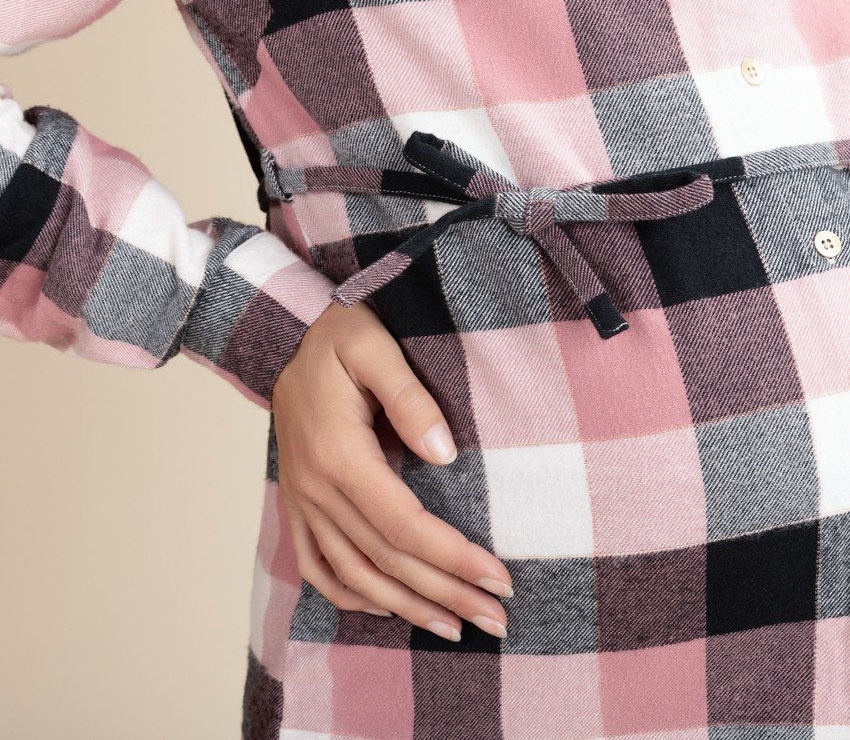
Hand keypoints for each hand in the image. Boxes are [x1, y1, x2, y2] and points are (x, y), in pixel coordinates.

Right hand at [272, 300, 512, 641]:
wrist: (285, 338)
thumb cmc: (336, 337)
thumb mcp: (374, 348)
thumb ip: (410, 398)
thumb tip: (444, 454)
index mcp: (339, 454)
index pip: (405, 525)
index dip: (453, 559)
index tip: (499, 579)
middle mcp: (317, 488)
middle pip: (387, 559)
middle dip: (445, 594)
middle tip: (497, 620)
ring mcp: (303, 499)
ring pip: (353, 574)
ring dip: (405, 607)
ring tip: (453, 628)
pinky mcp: (298, 501)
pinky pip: (316, 564)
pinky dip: (349, 595)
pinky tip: (384, 606)